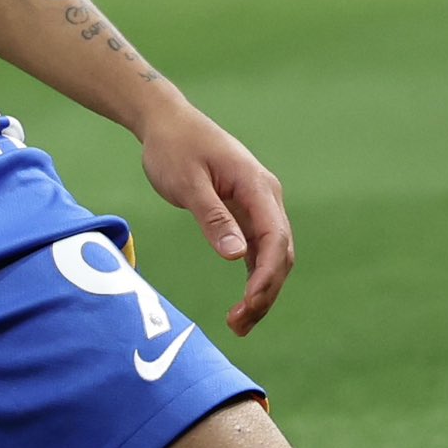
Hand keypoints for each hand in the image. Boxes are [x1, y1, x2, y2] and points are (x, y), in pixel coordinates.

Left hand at [138, 98, 294, 335]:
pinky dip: (253, 276)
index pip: (276, 238)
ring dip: (261, 290)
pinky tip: (243, 303)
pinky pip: (258, 250)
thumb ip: (212, 218)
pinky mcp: (245, 212)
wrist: (167, 122)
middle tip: (239, 325)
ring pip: (271, 255)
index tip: (249, 304)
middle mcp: (266, 197)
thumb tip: (237, 256)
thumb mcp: (187, 183)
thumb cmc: (173, 148)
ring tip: (239, 325)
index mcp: (257, 186)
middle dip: (265, 292)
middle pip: (280, 253)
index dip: (267, 276)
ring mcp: (258, 205)